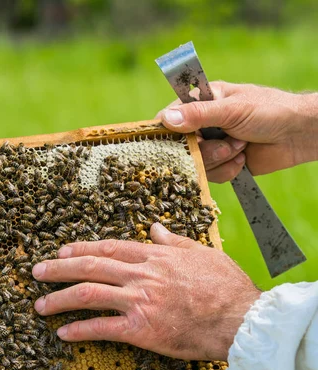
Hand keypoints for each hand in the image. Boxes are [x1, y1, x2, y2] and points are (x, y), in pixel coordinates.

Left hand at [32, 224, 259, 360]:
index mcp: (156, 257)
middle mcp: (142, 275)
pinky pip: (102, 329)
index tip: (62, 250)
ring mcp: (139, 301)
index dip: (82, 248)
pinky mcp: (141, 330)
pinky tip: (63, 333)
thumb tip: (155, 228)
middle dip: (59, 269)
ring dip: (60, 298)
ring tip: (40, 306)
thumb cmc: (227, 287)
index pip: (110, 248)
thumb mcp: (203, 253)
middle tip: (37, 272)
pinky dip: (80, 330)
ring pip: (89, 294)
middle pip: (90, 267)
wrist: (240, 320)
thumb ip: (175, 241)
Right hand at [158, 82, 317, 182]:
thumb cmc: (269, 110)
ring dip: (221, 159)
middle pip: (183, 147)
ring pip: (198, 164)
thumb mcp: (231, 109)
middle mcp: (204, 124)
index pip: (171, 116)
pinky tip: (243, 159)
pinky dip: (229, 170)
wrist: (297, 135)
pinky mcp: (223, 164)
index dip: (168, 132)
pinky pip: (212, 176)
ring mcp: (213, 145)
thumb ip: (198, 115)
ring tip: (241, 147)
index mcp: (203, 102)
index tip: (173, 142)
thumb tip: (165, 120)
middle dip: (205, 150)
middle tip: (226, 142)